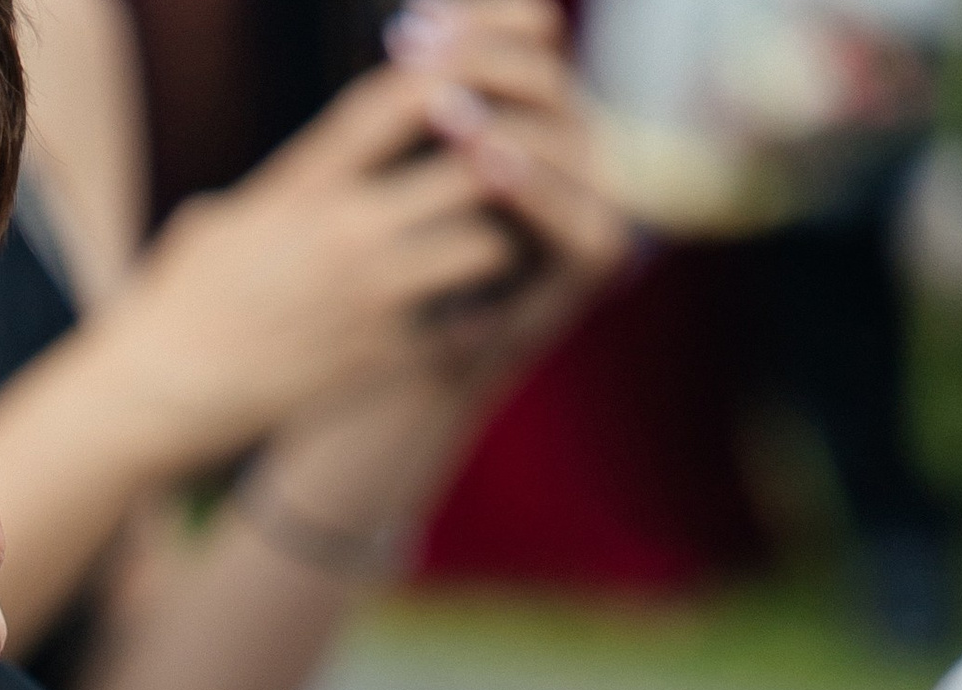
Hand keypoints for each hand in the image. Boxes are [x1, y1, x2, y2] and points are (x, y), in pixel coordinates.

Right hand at [106, 57, 530, 459]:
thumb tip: (288, 185)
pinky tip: (455, 327)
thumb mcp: (210, 230)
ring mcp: (361, 297)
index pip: (391, 103)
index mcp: (300, 187)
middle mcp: (340, 232)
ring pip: (479, 246)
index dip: (444, 76)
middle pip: (468, 168)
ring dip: (490, 248)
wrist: (151, 401)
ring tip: (482, 260)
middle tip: (501, 185)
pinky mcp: (371, 360)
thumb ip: (270, 197)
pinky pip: (454, 327)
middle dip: (496, 169)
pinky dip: (464, 324)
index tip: (470, 80)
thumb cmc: (168, 315)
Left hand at [388, 0, 632, 386]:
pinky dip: (537, 184)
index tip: (403, 25)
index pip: (519, 39)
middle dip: (481, 56)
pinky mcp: (595, 257)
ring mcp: (588, 197)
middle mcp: (565, 146)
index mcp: (522, 115)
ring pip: (566, 131)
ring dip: (505, 114)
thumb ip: (401, 109)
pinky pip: (580, 210)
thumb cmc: (366, 279)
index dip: (472, 22)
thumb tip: (402, 24)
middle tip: (415, 53)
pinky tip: (488, 165)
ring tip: (442, 110)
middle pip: (544, 73)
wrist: (379, 382)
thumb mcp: (380, 183)